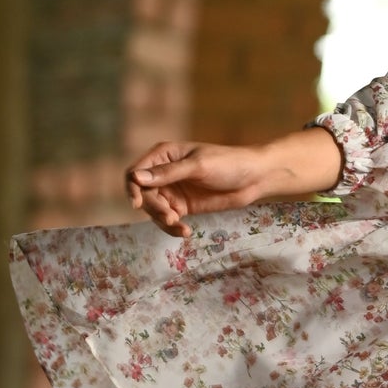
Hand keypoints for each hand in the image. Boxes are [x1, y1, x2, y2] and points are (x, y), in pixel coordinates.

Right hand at [125, 128, 342, 238]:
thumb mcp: (197, 166)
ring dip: (163, 220)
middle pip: (143, 195)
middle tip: (170, 217)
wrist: (255, 178)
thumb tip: (135, 177)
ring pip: (154, 210)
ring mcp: (173, 191)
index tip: (137, 203)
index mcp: (163, 155)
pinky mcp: (183, 207)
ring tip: (180, 226)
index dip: (132, 188)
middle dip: (153, 208)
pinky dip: (173, 228)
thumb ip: (168, 173)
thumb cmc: (228, 163)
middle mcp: (163, 173)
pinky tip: (185, 232)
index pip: (135, 172)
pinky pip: (169, 220)